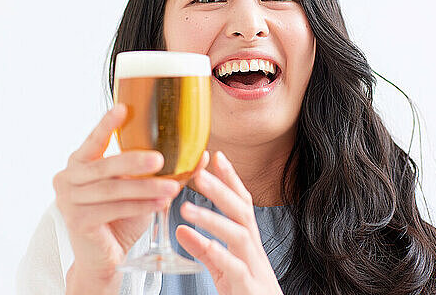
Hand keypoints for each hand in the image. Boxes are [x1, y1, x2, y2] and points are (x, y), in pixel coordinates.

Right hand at [53, 104, 185, 291]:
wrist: (103, 258)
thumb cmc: (119, 218)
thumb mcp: (139, 189)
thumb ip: (161, 171)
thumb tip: (200, 154)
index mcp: (79, 163)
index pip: (94, 140)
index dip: (107, 124)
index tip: (124, 108)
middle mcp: (67, 178)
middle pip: (105, 166)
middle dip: (134, 161)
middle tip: (160, 158)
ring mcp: (68, 200)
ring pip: (113, 189)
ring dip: (145, 188)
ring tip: (172, 187)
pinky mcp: (77, 221)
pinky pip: (113, 209)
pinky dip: (140, 206)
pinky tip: (161, 203)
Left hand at [176, 151, 282, 294]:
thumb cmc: (248, 294)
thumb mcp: (223, 270)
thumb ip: (205, 250)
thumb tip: (181, 230)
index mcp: (248, 244)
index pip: (242, 204)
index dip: (231, 180)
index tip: (217, 155)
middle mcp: (254, 251)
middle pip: (242, 212)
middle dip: (222, 189)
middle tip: (199, 172)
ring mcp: (254, 268)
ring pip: (240, 235)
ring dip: (214, 218)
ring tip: (186, 207)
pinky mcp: (249, 288)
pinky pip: (235, 268)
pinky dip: (219, 253)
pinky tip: (202, 241)